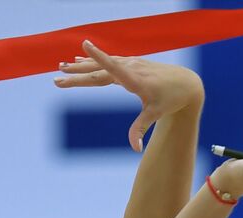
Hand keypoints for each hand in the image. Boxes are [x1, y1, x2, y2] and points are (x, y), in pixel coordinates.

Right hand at [54, 39, 204, 152]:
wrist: (185, 83)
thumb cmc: (171, 99)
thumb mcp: (155, 114)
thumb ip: (141, 129)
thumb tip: (135, 149)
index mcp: (135, 80)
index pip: (113, 67)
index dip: (99, 57)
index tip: (85, 45)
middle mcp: (130, 68)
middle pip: (99, 71)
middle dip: (77, 75)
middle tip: (57, 78)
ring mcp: (129, 64)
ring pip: (101, 64)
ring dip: (80, 66)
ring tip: (61, 67)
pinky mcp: (130, 63)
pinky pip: (107, 62)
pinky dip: (92, 61)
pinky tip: (78, 60)